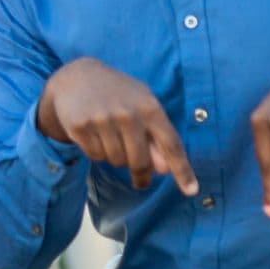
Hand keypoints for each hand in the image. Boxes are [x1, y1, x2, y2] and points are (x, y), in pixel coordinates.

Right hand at [35, 59, 197, 195]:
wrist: (78, 77)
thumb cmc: (119, 96)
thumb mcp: (142, 108)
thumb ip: (156, 137)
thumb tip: (163, 170)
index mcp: (150, 107)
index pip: (170, 144)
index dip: (182, 170)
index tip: (192, 191)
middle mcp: (128, 113)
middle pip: (140, 162)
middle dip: (140, 174)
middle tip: (139, 179)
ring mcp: (102, 119)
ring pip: (116, 161)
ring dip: (115, 157)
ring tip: (109, 135)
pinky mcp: (81, 126)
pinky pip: (95, 156)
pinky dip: (96, 151)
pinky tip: (94, 132)